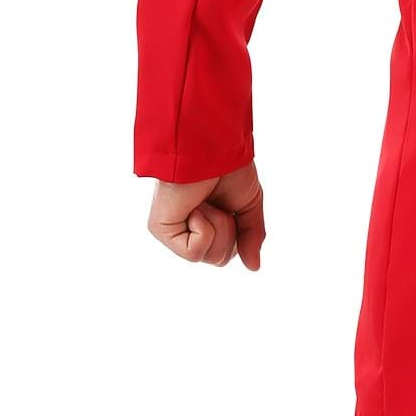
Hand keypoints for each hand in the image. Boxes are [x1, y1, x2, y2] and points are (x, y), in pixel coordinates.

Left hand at [147, 162, 266, 269]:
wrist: (213, 148)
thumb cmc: (228, 167)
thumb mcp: (248, 206)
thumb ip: (251, 237)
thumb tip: (254, 267)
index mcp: (205, 222)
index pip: (226, 252)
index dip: (238, 233)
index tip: (231, 205)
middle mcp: (186, 228)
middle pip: (219, 259)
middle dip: (229, 231)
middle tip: (219, 203)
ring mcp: (172, 229)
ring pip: (209, 256)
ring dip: (218, 225)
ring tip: (206, 201)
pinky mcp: (161, 229)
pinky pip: (193, 253)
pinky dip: (204, 230)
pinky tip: (196, 208)